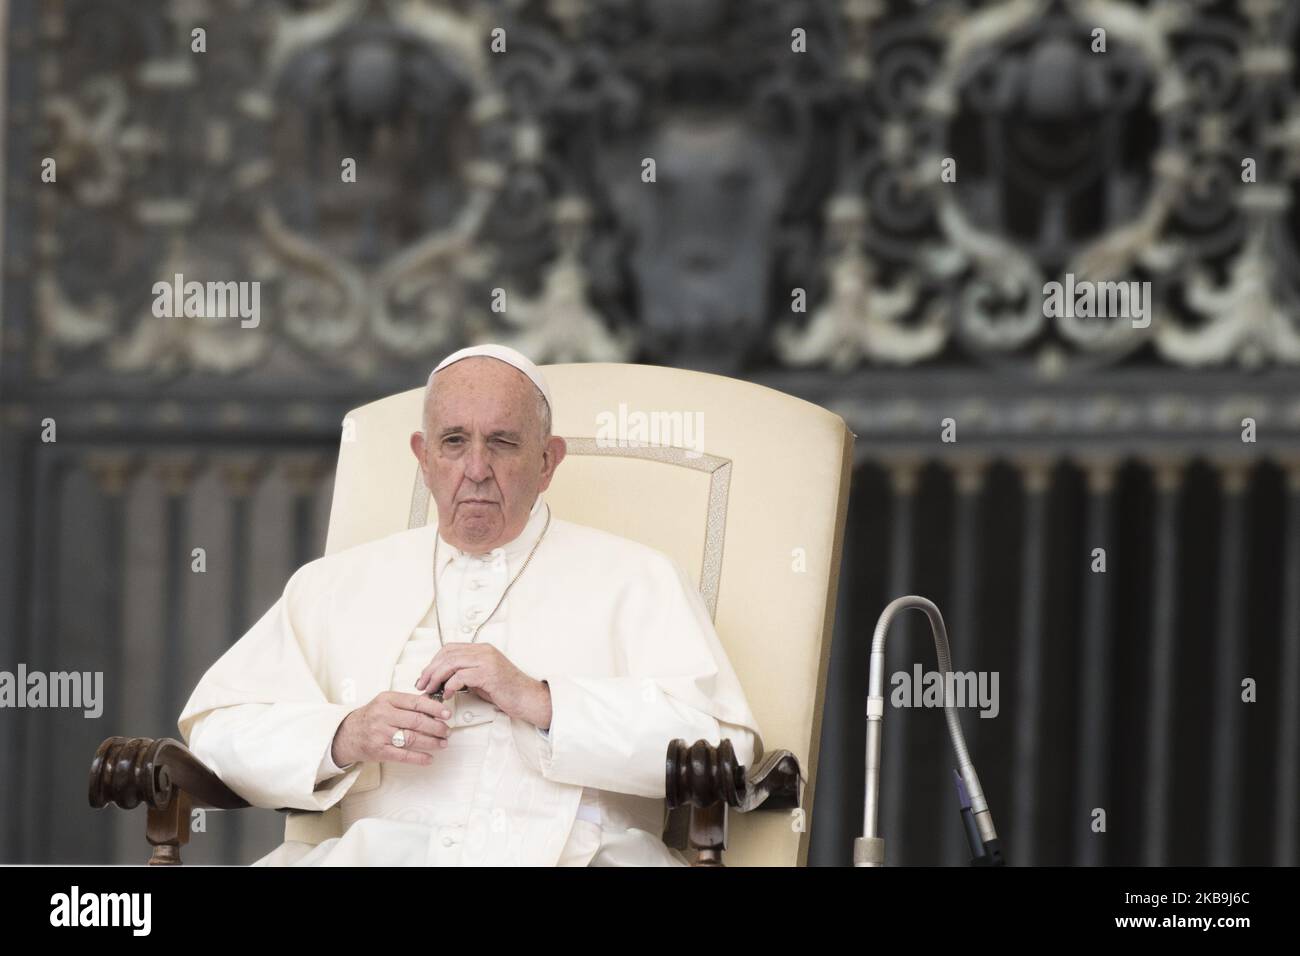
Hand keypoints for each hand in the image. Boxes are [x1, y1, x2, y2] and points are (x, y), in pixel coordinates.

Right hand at [331, 691, 452, 766]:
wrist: (346, 733)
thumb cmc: (371, 716)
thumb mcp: (386, 702)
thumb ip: (408, 703)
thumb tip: (434, 703)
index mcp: (387, 700)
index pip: (415, 702)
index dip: (434, 708)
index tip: (446, 714)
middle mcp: (383, 716)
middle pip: (416, 721)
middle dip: (436, 727)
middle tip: (446, 731)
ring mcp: (380, 734)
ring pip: (412, 738)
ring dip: (431, 742)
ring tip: (442, 743)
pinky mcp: (379, 751)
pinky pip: (403, 755)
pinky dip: (419, 757)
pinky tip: (429, 758)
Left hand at [415, 644, 551, 728]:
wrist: (528, 698)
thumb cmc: (507, 691)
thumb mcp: (482, 679)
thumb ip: (465, 675)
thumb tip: (443, 680)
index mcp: (482, 649)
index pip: (450, 649)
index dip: (434, 661)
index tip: (425, 676)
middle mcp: (483, 651)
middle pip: (447, 654)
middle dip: (430, 670)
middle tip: (422, 684)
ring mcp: (487, 660)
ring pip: (451, 663)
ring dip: (436, 677)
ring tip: (430, 690)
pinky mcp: (488, 673)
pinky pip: (461, 676)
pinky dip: (449, 685)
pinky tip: (447, 694)